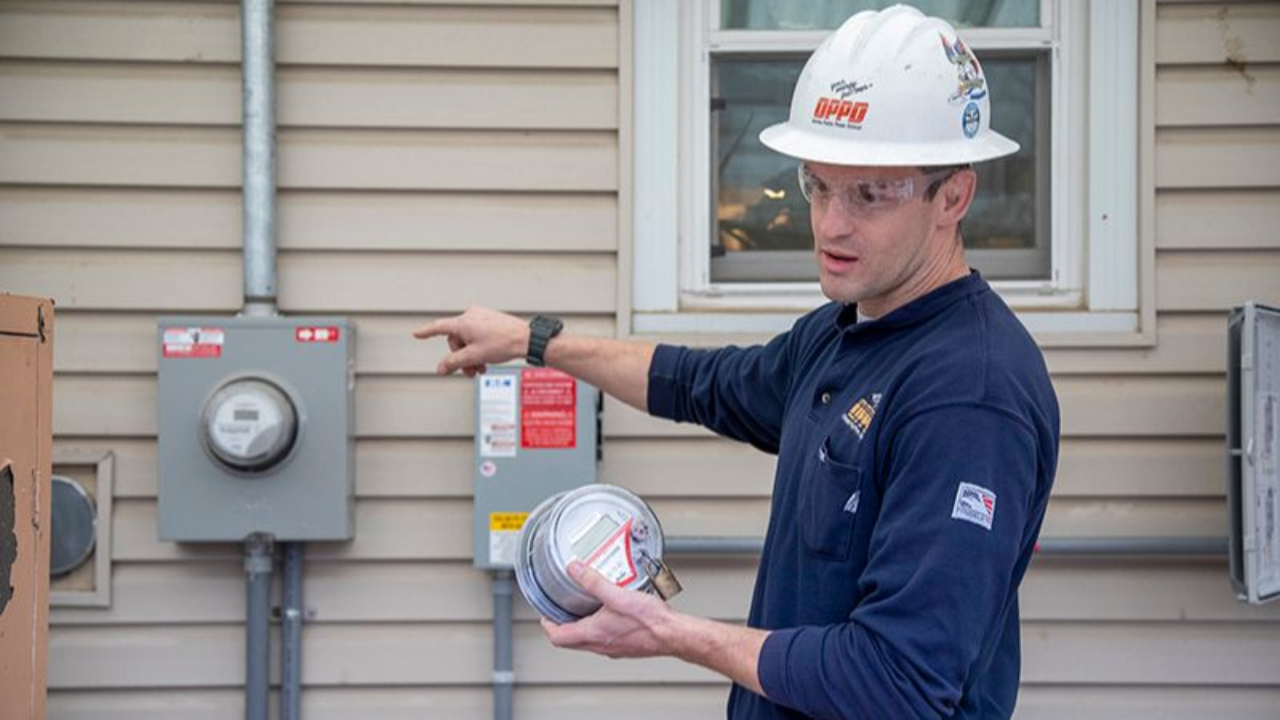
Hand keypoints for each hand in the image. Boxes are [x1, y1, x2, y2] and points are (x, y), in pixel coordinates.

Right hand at [411, 307, 529, 376]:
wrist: (526, 338)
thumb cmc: (503, 343)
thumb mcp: (474, 356)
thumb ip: (454, 363)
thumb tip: (441, 369)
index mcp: (463, 322)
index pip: (439, 327)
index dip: (426, 332)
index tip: (416, 334)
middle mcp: (470, 315)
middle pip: (456, 340)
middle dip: (461, 358)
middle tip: (470, 372)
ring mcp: (481, 317)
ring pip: (467, 340)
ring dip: (470, 356)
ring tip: (480, 369)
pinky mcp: (489, 320)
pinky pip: (477, 336)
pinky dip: (478, 348)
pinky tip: (485, 360)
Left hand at [541, 561, 679, 658]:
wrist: (673, 634)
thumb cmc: (650, 621)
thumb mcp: (617, 595)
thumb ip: (593, 581)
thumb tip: (574, 570)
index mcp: (593, 634)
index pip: (558, 637)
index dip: (548, 624)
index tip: (545, 614)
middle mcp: (600, 645)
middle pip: (570, 640)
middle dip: (563, 624)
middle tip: (562, 609)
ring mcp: (612, 648)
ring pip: (587, 640)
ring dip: (582, 625)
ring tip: (586, 606)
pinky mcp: (625, 646)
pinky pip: (604, 638)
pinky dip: (600, 626)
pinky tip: (611, 612)